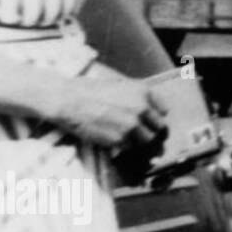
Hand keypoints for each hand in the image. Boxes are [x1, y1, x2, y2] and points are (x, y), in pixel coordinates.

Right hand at [54, 75, 168, 149]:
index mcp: (144, 92)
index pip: (163, 110)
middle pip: (159, 127)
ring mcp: (132, 125)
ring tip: (125, 135)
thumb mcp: (120, 84)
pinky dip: (124, 145)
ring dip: (139, 140)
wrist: (67, 100)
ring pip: (147, 140)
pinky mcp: (119, 139)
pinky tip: (112, 138)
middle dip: (150, 129)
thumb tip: (148, 109)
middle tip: (140, 131)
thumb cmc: (89, 90)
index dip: (155, 116)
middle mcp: (142, 108)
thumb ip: (137, 96)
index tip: (148, 119)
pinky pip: (130, 147)